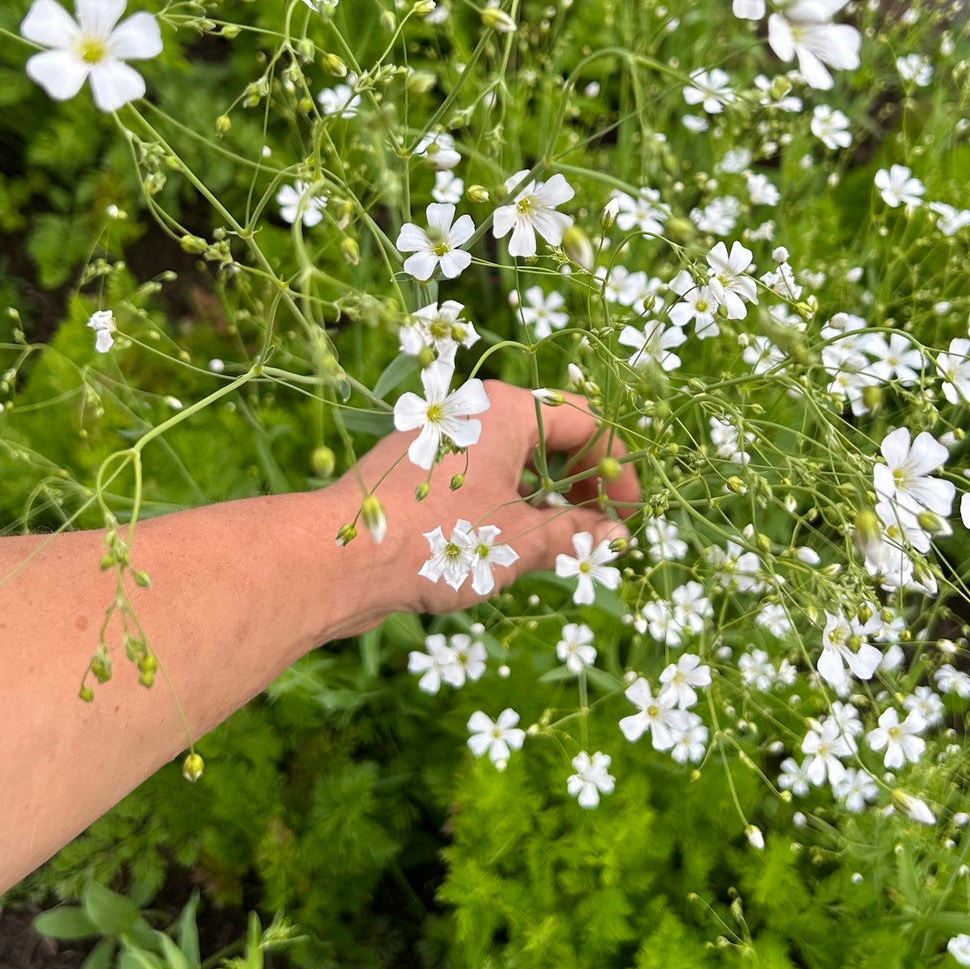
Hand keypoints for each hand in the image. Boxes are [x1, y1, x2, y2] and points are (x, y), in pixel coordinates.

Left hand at [330, 381, 639, 625]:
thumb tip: (612, 539)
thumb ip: (573, 535)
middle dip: (582, 482)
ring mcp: (444, 439)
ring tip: (564, 541)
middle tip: (601, 527)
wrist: (341, 556)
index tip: (628, 515)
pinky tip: (515, 545)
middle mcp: (475, 413)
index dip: (615, 470)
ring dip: (547, 497)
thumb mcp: (519, 542)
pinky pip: (481, 476)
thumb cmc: (438, 540)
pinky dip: (509, 503)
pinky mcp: (419, 470)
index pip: (584, 424)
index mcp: (506, 411)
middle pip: (549, 437)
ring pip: (514, 459)